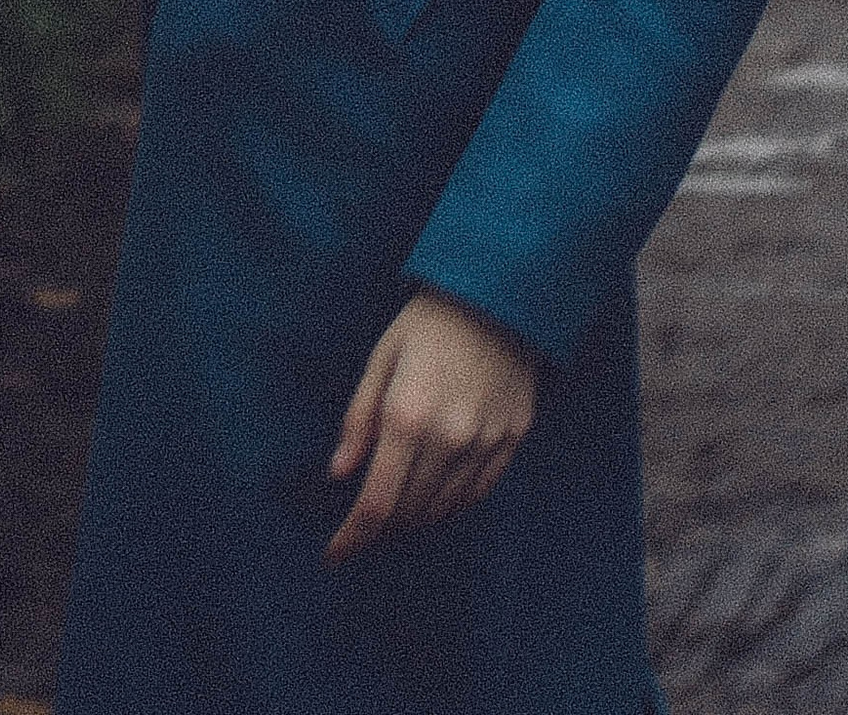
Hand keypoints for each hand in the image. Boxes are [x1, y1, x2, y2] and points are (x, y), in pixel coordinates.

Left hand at [325, 288, 537, 559]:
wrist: (500, 292)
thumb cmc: (430, 323)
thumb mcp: (382, 359)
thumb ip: (358, 419)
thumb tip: (339, 474)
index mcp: (408, 417)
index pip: (376, 504)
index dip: (352, 538)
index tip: (334, 556)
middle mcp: (448, 437)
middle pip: (409, 513)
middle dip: (381, 526)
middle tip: (367, 518)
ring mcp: (485, 440)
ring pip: (444, 508)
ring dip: (415, 517)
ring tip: (400, 505)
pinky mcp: (512, 436)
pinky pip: (479, 492)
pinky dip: (453, 503)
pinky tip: (438, 493)